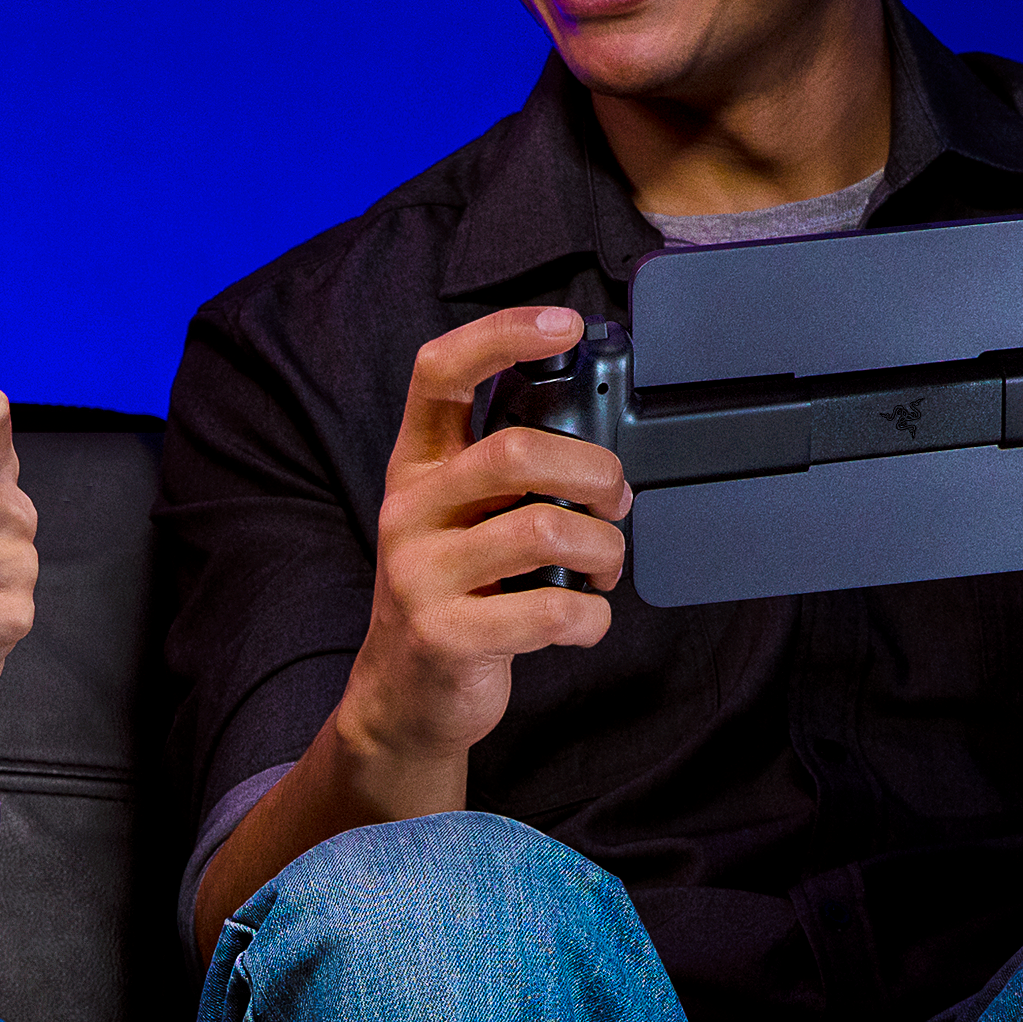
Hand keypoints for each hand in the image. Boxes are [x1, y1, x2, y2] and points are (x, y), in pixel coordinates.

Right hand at [327, 304, 626, 778]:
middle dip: (594, 471)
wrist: (406, 697)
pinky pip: (550, 614)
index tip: (564, 325)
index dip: (502, 335)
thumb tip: (597, 436)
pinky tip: (584, 621)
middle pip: (517, 451)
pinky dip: (592, 619)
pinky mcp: (446, 635)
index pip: (440, 372)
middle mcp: (410, 511)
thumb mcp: (462, 521)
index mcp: (418, 468)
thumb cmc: (456, 594)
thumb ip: (507, 476)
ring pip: (544, 530)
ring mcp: (421, 575)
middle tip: (617, 500)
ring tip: (604, 568)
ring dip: (604, 550)